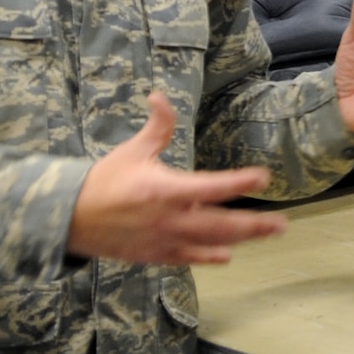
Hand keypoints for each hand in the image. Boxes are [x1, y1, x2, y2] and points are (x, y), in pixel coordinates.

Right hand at [68, 92, 285, 264]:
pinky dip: (209, 256)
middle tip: (282, 222)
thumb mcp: (132, 150)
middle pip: (221, 223)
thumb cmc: (104, 181)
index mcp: (164, 190)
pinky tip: (228, 255)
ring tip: (267, 234)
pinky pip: (188, 257)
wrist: (70, 219)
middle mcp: (169, 218)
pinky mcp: (155, 255)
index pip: (211, 187)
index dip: (239, 182)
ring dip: (243, 239)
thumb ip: (157, 126)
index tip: (262, 177)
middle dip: (254, 224)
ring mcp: (164, 240)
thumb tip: (160, 96)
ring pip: (211, 242)